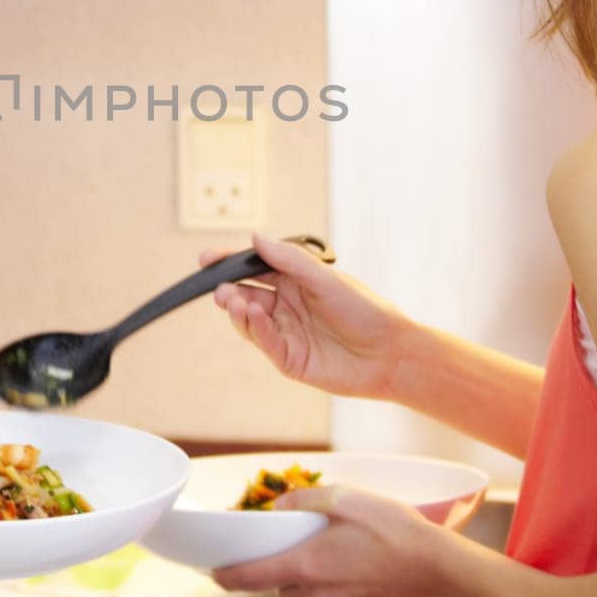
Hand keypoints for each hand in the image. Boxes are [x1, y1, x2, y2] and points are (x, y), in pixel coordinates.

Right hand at [203, 231, 415, 398]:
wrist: (390, 353)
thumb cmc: (365, 310)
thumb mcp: (326, 279)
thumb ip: (290, 260)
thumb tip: (256, 237)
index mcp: (295, 281)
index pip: (254, 268)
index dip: (229, 263)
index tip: (206, 259)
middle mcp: (287, 305)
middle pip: (246, 294)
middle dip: (229, 291)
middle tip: (219, 290)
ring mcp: (286, 333)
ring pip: (249, 320)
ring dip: (239, 311)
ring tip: (237, 303)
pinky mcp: (289, 359)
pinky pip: (265, 342)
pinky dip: (256, 330)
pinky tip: (255, 317)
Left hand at [212, 485, 455, 596]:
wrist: (441, 566)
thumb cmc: (397, 530)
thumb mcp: (346, 498)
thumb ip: (305, 502)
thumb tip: (280, 507)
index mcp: (309, 564)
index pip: (251, 577)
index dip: (228, 575)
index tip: (215, 573)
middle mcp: (319, 595)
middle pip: (283, 588)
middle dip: (288, 570)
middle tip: (310, 545)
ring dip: (316, 581)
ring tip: (345, 556)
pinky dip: (343, 593)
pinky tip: (365, 573)